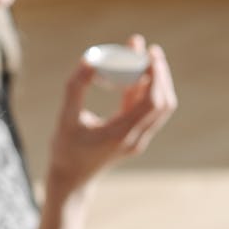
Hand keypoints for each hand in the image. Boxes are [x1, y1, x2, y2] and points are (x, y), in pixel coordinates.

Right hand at [46, 34, 176, 201]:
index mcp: (122, 134)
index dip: (156, 75)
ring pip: (159, 107)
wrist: (71, 179)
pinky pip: (145, 109)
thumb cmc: (66, 149)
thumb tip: (89, 58)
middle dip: (160, 74)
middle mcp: (135, 138)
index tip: (149, 53)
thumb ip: (76, 87)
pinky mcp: (133, 137)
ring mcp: (137, 139)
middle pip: (163, 103)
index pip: (153, 102)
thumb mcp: (66, 117)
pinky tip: (130, 71)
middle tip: (149, 49)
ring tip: (140, 54)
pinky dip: (143, 89)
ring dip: (155, 80)